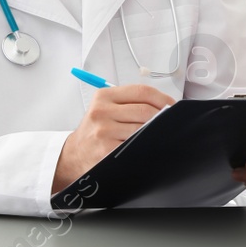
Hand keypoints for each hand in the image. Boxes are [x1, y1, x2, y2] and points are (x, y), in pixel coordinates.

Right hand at [52, 82, 175, 193]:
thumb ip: (130, 102)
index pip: (142, 91)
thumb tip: (164, 106)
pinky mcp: (106, 150)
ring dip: (156, 132)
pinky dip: (146, 146)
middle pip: (145, 110)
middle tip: (170, 122)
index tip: (172, 106)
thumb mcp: (105, 108)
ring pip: (142, 129)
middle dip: (162, 117)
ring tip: (160, 134)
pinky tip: (148, 146)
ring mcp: (104, 132)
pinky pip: (136, 146)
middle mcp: (101, 112)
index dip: (163, 98)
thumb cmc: (95, 131)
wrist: (73, 155)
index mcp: (104, 96)